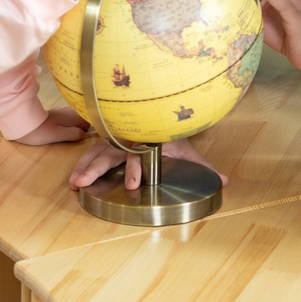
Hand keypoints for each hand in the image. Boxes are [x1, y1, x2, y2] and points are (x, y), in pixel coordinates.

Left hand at [15, 107, 89, 145]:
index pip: (89, 120)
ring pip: (75, 117)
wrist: (24, 123)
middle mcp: (69, 111)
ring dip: (75, 125)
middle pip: (83, 117)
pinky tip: (61, 128)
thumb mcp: (58, 135)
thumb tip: (83, 134)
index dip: (88, 128)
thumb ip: (73, 134)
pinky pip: (67, 117)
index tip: (82, 135)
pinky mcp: (56, 113)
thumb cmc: (41, 131)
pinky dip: (68, 122)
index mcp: (72, 116)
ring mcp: (62, 111)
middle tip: (73, 136)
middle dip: (82, 126)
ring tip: (68, 134)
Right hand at [68, 137, 228, 190]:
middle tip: (85, 183)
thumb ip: (205, 167)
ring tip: (75, 183)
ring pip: (97, 152)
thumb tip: (226, 181)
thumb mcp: (188, 150)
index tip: (132, 185)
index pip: (139, 154)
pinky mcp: (107, 144)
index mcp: (148, 139)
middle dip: (97, 168)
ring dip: (85, 167)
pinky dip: (82, 165)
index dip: (135, 168)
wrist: (159, 116)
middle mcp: (129, 139)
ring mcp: (116, 141)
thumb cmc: (171, 136)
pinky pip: (92, 153)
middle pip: (111, 153)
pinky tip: (74, 179)